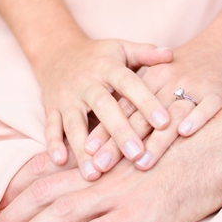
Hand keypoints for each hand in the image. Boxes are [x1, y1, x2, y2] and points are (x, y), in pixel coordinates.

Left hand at [0, 98, 221, 221]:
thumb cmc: (190, 145)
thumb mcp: (147, 142)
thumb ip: (121, 156)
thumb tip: (104, 169)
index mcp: (103, 157)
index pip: (52, 171)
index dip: (22, 186)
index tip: (1, 202)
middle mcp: (103, 174)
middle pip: (46, 193)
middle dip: (15, 213)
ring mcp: (118, 194)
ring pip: (61, 215)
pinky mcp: (138, 215)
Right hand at [34, 37, 172, 165]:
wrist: (55, 52)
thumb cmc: (98, 56)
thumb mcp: (121, 49)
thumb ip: (145, 53)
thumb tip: (170, 54)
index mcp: (107, 68)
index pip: (129, 84)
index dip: (146, 102)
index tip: (164, 122)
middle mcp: (86, 83)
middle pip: (103, 107)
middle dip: (119, 131)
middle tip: (136, 154)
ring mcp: (66, 97)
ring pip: (75, 123)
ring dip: (83, 149)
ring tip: (96, 173)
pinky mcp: (51, 108)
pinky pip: (51, 127)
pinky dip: (54, 144)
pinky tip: (61, 161)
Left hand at [80, 32, 221, 177]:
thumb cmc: (184, 70)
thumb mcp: (155, 79)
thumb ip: (132, 104)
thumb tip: (104, 136)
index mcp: (148, 79)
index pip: (121, 108)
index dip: (103, 130)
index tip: (87, 152)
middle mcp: (167, 81)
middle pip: (139, 115)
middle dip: (119, 142)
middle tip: (102, 166)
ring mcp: (194, 86)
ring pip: (171, 114)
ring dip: (156, 140)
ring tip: (140, 163)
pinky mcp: (220, 92)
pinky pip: (207, 106)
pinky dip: (197, 118)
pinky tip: (184, 134)